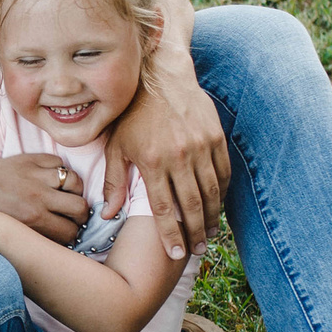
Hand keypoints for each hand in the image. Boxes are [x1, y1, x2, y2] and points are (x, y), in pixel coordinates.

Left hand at [0, 150, 86, 244]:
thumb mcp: (6, 234)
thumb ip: (32, 237)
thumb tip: (55, 245)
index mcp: (32, 221)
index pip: (70, 232)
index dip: (72, 235)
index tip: (68, 234)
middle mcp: (37, 198)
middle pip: (80, 208)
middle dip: (81, 215)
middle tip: (74, 216)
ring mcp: (35, 176)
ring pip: (75, 183)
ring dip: (75, 190)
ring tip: (67, 195)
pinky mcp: (29, 159)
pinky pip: (58, 162)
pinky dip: (60, 170)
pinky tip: (53, 178)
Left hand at [108, 58, 227, 259]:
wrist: (162, 77)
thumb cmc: (133, 114)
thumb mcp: (116, 146)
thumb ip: (113, 181)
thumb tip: (108, 213)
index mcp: (152, 161)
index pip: (162, 208)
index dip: (170, 234)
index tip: (175, 254)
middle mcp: (179, 156)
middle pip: (191, 205)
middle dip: (194, 233)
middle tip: (196, 252)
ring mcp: (200, 146)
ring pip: (211, 192)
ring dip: (210, 217)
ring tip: (207, 235)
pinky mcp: (216, 137)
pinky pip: (223, 173)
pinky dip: (222, 193)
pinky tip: (216, 207)